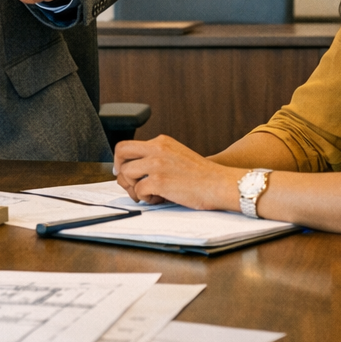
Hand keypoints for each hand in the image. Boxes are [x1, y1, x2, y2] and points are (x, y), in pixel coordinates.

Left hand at [113, 136, 243, 210]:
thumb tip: (134, 170)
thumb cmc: (202, 176)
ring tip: (149, 194)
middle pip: (121, 153)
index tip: (124, 170)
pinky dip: (145, 198)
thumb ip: (157, 157)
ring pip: (126, 174)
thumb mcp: (177, 155)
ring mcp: (157, 164)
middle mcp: (157, 149)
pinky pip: (138, 190)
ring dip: (133, 188)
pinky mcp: (159, 181)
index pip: (128, 145)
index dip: (121, 160)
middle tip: (129, 183)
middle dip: (120, 171)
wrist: (220, 184)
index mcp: (161, 142)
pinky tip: (158, 199)